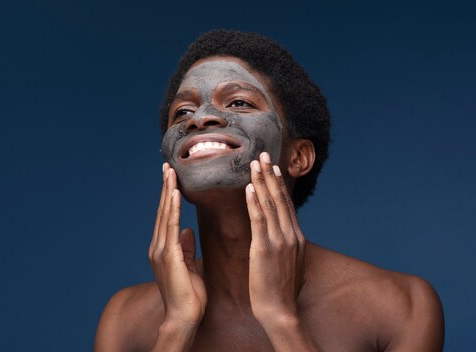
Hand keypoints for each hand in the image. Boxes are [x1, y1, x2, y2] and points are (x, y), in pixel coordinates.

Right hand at [148, 163, 206, 330]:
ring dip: (168, 191)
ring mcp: (160, 251)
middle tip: (167, 166)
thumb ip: (186, 248)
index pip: (166, 217)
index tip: (172, 178)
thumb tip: (186, 230)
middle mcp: (158, 247)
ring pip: (164, 214)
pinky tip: (175, 193)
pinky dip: (172, 208)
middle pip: (162, 211)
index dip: (169, 196)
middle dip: (165, 187)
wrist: (184, 318)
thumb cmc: (189, 297)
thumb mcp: (189, 267)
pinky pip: (170, 226)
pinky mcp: (167, 256)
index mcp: (163, 249)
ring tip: (170, 172)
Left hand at [245, 152, 305, 325]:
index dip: (278, 184)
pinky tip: (248, 187)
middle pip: (280, 198)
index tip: (272, 166)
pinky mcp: (265, 249)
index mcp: (296, 238)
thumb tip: (283, 237)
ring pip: (270, 205)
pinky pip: (259, 220)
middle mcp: (290, 235)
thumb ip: (286, 247)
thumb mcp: (289, 264)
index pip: (286, 205)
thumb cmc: (280, 292)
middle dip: (271, 175)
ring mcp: (279, 241)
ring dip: (262, 181)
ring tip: (255, 163)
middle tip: (264, 154)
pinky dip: (254, 202)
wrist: (280, 312)